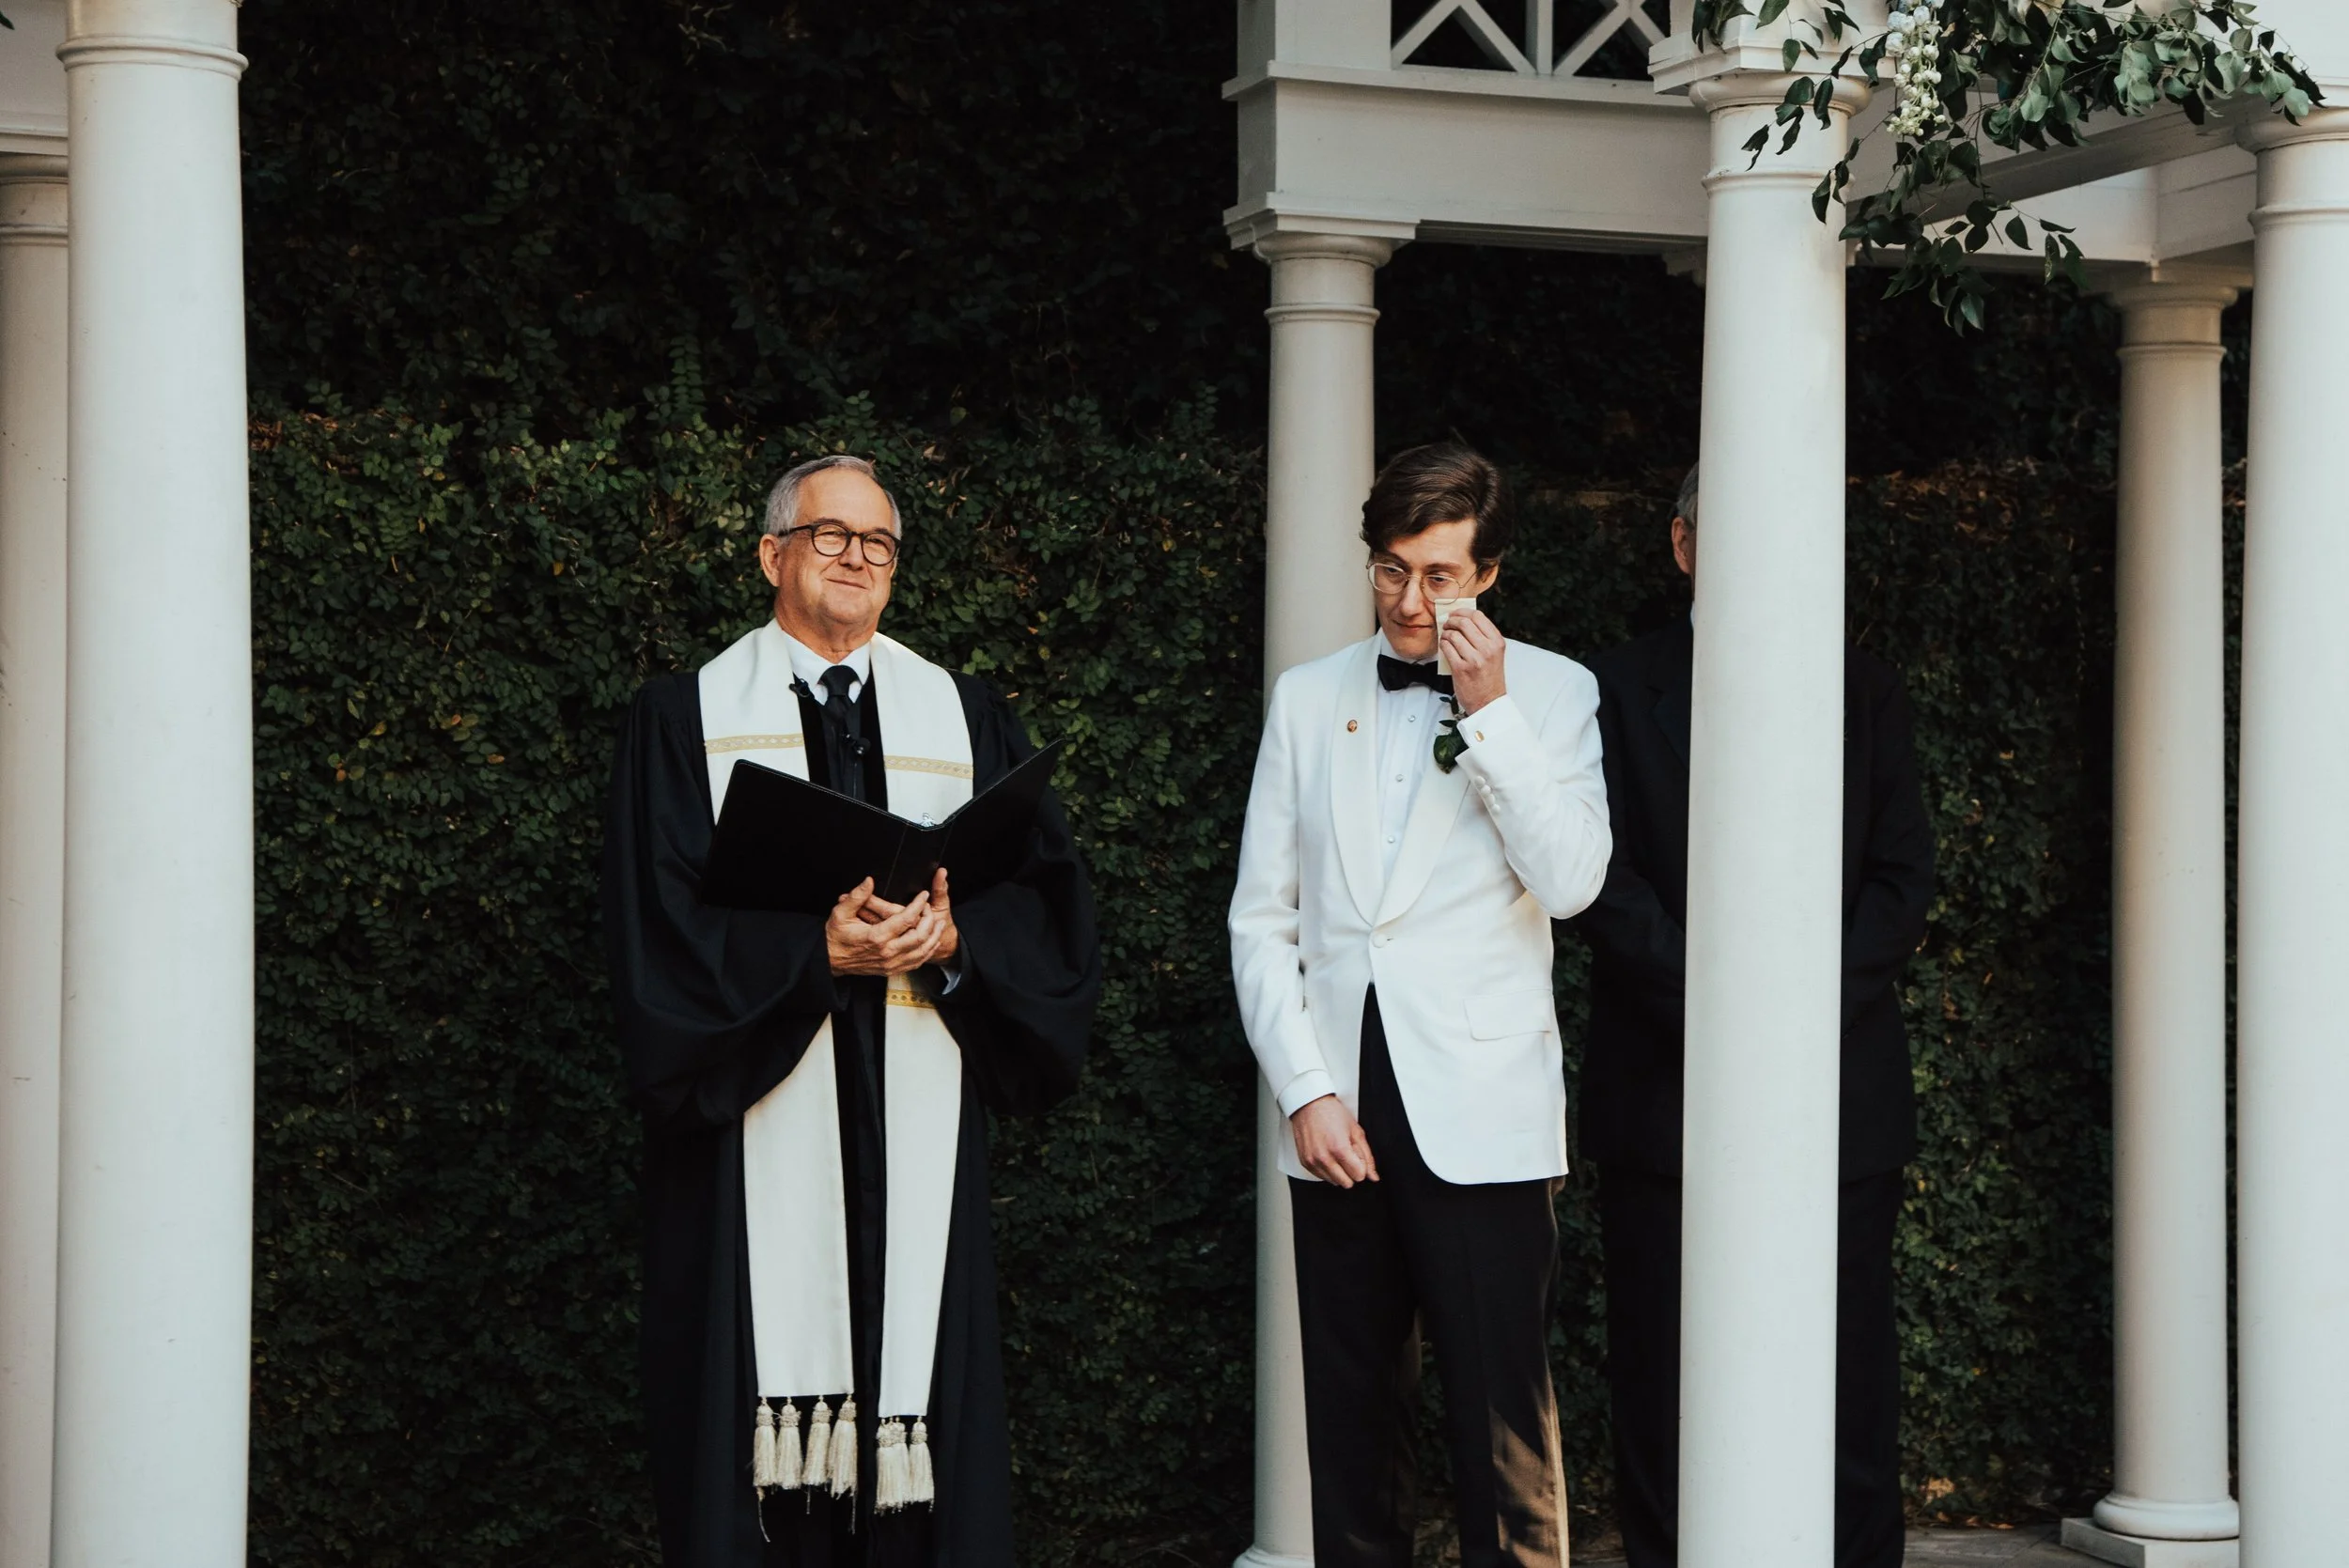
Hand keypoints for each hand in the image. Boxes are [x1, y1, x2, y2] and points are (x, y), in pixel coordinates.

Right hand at [826, 878, 946, 975]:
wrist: (829, 959)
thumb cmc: (835, 935)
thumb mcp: (840, 912)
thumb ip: (857, 896)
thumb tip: (869, 881)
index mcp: (876, 936)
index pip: (906, 919)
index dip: (918, 905)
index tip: (923, 895)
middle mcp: (887, 952)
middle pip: (920, 936)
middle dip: (929, 920)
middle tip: (929, 908)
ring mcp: (891, 963)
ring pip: (922, 951)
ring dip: (934, 936)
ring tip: (939, 923)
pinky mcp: (891, 970)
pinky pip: (916, 963)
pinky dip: (927, 952)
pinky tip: (931, 942)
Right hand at [1290, 1095, 1377, 1187]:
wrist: (1308, 1104)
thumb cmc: (1331, 1113)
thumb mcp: (1356, 1131)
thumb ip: (1367, 1156)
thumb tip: (1373, 1176)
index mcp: (1339, 1149)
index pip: (1359, 1176)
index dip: (1361, 1166)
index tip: (1356, 1155)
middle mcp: (1324, 1158)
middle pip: (1347, 1183)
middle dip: (1351, 1171)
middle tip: (1347, 1154)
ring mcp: (1312, 1161)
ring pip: (1334, 1182)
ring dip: (1338, 1171)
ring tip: (1335, 1152)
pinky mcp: (1305, 1162)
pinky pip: (1321, 1176)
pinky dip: (1326, 1169)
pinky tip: (1326, 1153)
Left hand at [1440, 608, 1505, 714]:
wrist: (1489, 702)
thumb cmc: (1489, 677)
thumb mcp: (1494, 654)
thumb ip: (1483, 637)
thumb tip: (1462, 619)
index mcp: (1497, 642)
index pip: (1478, 616)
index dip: (1463, 611)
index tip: (1455, 614)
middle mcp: (1487, 649)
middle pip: (1464, 622)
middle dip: (1451, 620)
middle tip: (1447, 623)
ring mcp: (1474, 659)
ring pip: (1453, 635)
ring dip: (1445, 633)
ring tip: (1446, 636)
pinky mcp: (1461, 668)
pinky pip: (1446, 648)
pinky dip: (1442, 644)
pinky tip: (1444, 646)